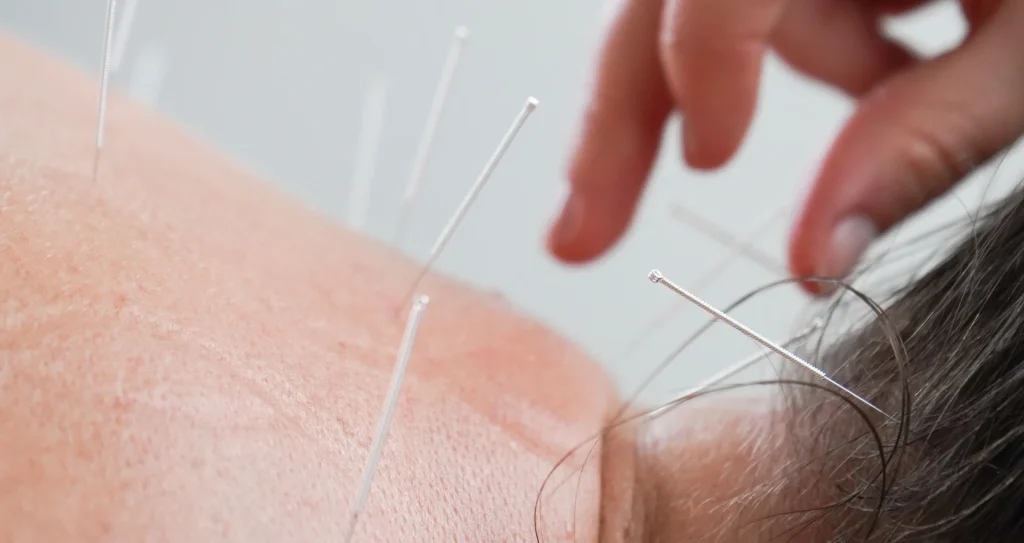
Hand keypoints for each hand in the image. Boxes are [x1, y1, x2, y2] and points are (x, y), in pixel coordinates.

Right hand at [547, 0, 1023, 291]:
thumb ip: (924, 140)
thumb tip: (811, 259)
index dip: (703, 60)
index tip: (712, 162)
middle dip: (627, 116)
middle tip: (579, 232)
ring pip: (725, 10)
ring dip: (793, 65)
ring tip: (911, 58)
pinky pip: (774, 3)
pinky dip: (820, 40)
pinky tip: (897, 39)